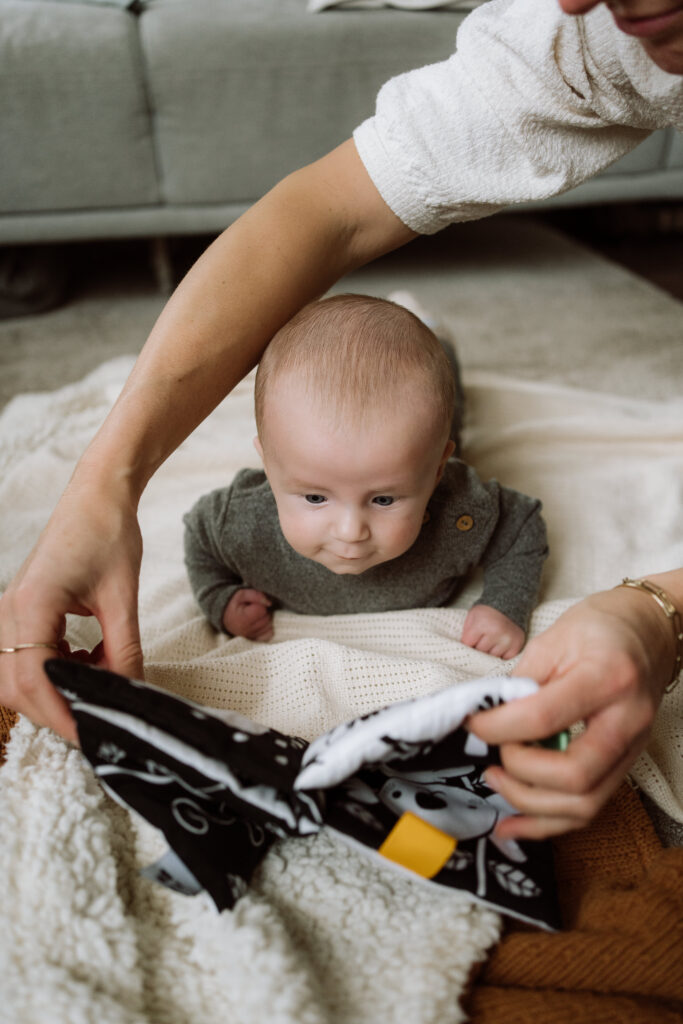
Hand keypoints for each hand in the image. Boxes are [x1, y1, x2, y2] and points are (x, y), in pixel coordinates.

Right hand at [0, 473, 143, 743]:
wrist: (96, 497)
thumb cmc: (108, 534)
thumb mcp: (123, 597)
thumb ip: (125, 649)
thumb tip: (131, 694)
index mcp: (31, 606)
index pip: (34, 679)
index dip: (61, 713)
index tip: (91, 734)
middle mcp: (10, 611)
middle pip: (16, 686)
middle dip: (55, 708)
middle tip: (100, 717)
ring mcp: (10, 612)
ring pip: (16, 676)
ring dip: (55, 688)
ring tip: (100, 680)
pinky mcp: (20, 612)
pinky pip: (25, 657)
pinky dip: (55, 669)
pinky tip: (90, 660)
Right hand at [223, 589, 273, 640]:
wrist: (226, 617)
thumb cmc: (234, 604)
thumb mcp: (242, 594)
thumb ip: (255, 595)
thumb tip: (269, 603)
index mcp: (242, 618)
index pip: (262, 610)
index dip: (260, 604)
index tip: (253, 603)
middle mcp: (246, 630)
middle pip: (266, 618)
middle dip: (263, 611)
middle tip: (254, 608)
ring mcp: (251, 636)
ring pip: (269, 626)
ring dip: (266, 618)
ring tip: (256, 615)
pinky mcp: (255, 639)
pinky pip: (269, 634)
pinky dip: (267, 627)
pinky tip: (260, 622)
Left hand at [461, 604, 524, 658]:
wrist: (509, 606)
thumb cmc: (487, 612)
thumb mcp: (472, 616)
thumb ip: (466, 632)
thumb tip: (464, 650)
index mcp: (483, 624)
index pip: (468, 643)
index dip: (468, 641)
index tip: (471, 637)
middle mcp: (496, 632)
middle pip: (480, 651)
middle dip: (478, 647)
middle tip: (482, 638)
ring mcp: (508, 640)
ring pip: (492, 657)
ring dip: (490, 652)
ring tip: (491, 641)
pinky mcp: (517, 645)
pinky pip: (504, 658)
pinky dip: (501, 654)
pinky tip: (500, 645)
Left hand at [467, 583, 677, 838]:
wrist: (649, 631)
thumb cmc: (599, 629)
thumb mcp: (553, 639)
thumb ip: (521, 681)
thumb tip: (486, 716)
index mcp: (606, 678)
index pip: (544, 717)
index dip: (499, 726)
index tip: (471, 723)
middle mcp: (626, 721)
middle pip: (574, 775)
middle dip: (520, 772)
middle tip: (493, 754)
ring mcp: (631, 749)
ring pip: (584, 804)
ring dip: (530, 805)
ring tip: (495, 782)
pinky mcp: (626, 766)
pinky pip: (589, 808)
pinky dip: (547, 824)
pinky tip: (513, 824)